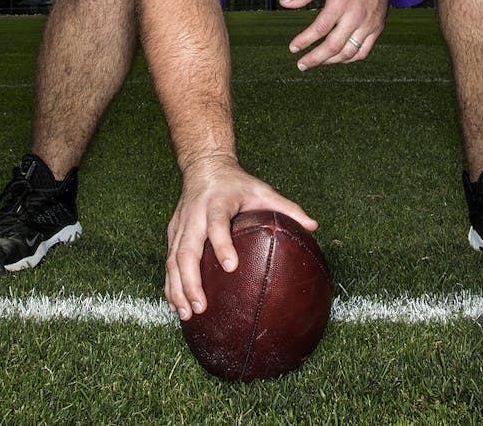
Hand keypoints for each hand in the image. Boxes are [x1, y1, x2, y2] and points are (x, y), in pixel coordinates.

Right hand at [165, 155, 315, 320]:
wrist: (204, 167)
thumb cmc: (237, 183)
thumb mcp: (263, 190)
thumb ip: (287, 208)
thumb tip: (313, 227)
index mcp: (218, 202)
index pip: (217, 223)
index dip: (222, 244)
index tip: (231, 266)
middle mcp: (195, 215)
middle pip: (186, 250)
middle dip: (191, 281)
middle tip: (201, 306)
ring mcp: (180, 225)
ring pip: (173, 260)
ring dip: (178, 289)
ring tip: (187, 315)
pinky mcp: (173, 233)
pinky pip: (169, 262)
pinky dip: (170, 285)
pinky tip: (177, 305)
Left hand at [278, 0, 390, 69]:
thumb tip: (284, 4)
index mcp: (340, 1)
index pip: (320, 28)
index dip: (304, 41)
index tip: (293, 48)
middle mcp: (356, 15)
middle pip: (334, 46)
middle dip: (315, 59)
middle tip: (301, 64)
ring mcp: (368, 24)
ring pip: (348, 53)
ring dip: (330, 61)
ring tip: (317, 61)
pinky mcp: (377, 28)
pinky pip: (363, 52)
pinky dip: (348, 59)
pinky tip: (336, 58)